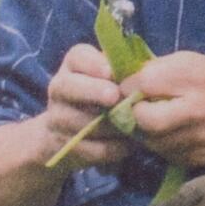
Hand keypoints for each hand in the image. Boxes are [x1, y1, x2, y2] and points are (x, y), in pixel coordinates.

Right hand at [43, 43, 131, 167]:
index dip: (93, 64)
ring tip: (132, 124)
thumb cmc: (106, 93)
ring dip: (109, 125)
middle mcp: (60, 87)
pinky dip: (112, 148)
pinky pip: (91, 148)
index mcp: (74, 64)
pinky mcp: (64, 145)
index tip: (110, 71)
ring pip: (82, 122)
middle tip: (114, 96)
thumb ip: (126, 73)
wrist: (73, 130)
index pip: (78, 57)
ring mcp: (57, 117)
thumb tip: (146, 77)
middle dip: (93, 91)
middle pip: (69, 87)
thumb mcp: (114, 77)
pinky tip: (128, 144)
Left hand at [121, 51, 204, 167]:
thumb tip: (131, 75)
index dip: (130, 83)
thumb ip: (163, 67)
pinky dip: (161, 141)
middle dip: (136, 110)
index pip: (143, 83)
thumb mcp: (197, 63)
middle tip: (142, 105)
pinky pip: (161, 150)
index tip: (132, 84)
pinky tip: (175, 131)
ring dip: (146, 128)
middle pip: (141, 117)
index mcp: (193, 79)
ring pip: (147, 138)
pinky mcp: (190, 160)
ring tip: (161, 117)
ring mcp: (191, 141)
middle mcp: (191, 112)